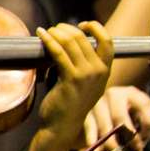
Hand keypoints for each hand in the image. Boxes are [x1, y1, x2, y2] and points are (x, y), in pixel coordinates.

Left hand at [36, 22, 112, 147]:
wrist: (63, 125)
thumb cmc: (70, 103)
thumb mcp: (86, 83)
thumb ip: (84, 65)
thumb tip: (68, 42)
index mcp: (105, 71)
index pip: (108, 41)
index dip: (95, 28)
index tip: (82, 25)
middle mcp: (99, 71)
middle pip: (84, 38)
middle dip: (67, 28)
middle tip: (56, 28)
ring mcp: (86, 75)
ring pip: (71, 42)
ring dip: (57, 32)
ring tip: (47, 31)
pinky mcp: (71, 79)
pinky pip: (58, 52)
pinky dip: (48, 40)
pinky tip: (41, 34)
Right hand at [84, 85, 149, 150]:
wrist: (109, 105)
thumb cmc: (129, 112)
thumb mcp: (139, 113)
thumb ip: (142, 124)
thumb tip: (138, 144)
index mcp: (132, 93)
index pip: (144, 105)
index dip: (148, 122)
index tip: (148, 137)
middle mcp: (114, 94)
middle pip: (120, 116)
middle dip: (128, 135)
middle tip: (135, 148)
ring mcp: (99, 103)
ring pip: (104, 125)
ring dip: (111, 143)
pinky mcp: (88, 113)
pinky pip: (90, 129)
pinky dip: (94, 141)